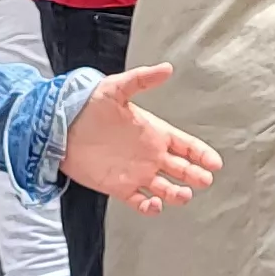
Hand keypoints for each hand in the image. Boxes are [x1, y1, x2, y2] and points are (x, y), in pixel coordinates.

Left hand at [57, 65, 221, 214]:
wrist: (60, 126)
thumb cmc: (88, 104)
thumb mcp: (116, 88)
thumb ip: (142, 80)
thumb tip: (167, 68)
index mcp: (154, 132)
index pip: (186, 145)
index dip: (201, 154)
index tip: (215, 163)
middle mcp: (149, 154)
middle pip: (182, 168)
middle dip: (195, 175)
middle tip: (204, 180)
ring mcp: (136, 172)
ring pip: (165, 188)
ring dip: (177, 194)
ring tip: (183, 195)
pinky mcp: (119, 187)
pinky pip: (140, 202)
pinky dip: (150, 207)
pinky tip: (155, 205)